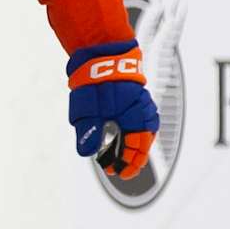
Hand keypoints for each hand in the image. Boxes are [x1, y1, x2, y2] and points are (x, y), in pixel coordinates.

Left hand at [67, 43, 158, 179]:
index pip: (137, 148)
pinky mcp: (134, 98)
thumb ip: (89, 131)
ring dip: (132, 146)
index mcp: (135, 117)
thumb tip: (87, 153)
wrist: (101, 54)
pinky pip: (138, 120)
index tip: (117, 173)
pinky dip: (131, 132)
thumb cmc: (96, 81)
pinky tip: (123, 138)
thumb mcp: (87, 109)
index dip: (128, 163)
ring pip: (142, 131)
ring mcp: (140, 104)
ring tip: (121, 158)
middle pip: (141, 142)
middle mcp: (143, 112)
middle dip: (131, 158)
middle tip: (118, 170)